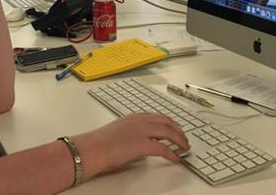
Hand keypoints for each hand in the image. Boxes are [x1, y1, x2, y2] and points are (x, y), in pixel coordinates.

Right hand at [72, 113, 188, 180]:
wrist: (91, 149)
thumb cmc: (98, 144)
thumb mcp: (117, 132)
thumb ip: (130, 133)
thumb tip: (138, 144)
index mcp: (133, 117)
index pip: (156, 116)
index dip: (169, 122)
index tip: (175, 127)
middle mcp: (139, 121)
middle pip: (166, 122)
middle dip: (178, 130)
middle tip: (184, 138)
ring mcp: (142, 132)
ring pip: (168, 132)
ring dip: (179, 140)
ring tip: (184, 147)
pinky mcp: (142, 145)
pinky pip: (164, 149)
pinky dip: (172, 154)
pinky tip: (176, 159)